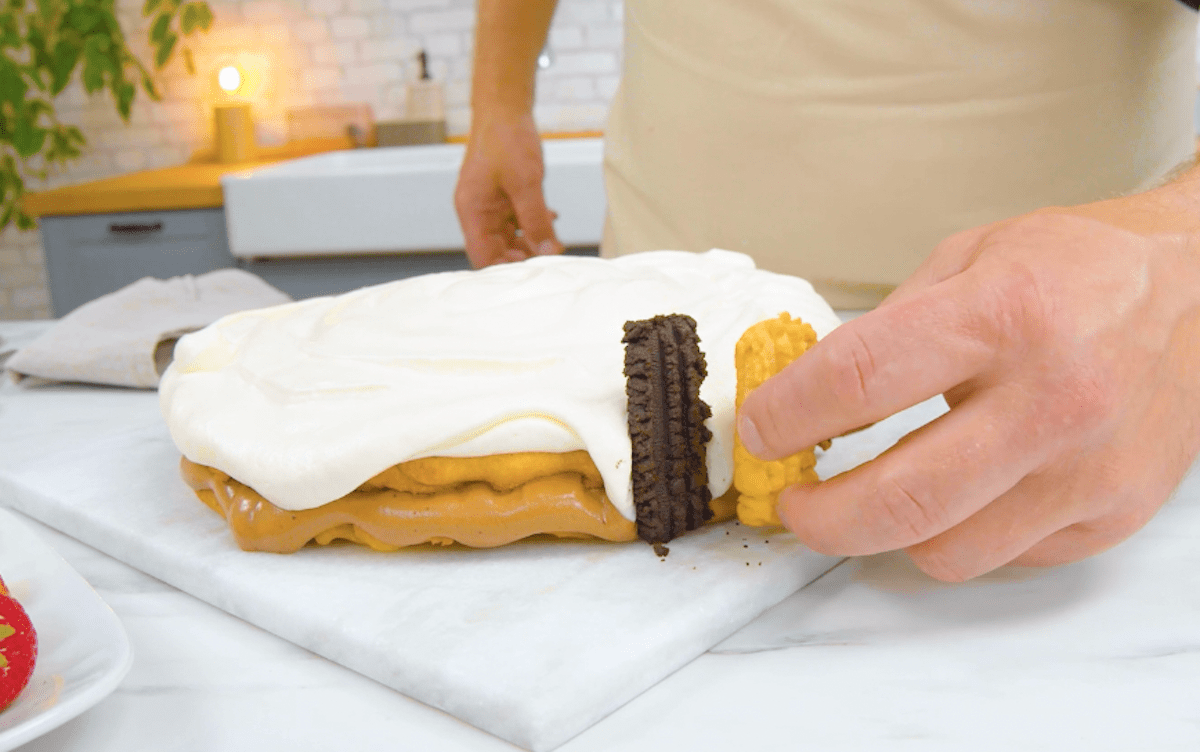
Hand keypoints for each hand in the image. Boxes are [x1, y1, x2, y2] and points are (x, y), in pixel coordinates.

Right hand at [454, 112, 562, 266]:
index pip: (483, 257)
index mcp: (472, 212)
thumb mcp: (526, 183)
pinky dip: (533, 226)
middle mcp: (477, 213)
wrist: (505, 109)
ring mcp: (489, 206)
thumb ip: (536, 220)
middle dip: (524, 258)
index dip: (506, 270)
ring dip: (532, 243)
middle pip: (497, 251)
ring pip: (510, 238)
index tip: (534, 273)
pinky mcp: (502, 198)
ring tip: (556, 244)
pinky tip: (552, 222)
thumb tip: (548, 252)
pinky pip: (516, 222)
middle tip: (553, 259)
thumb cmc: (507, 140)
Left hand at [737, 188, 1199, 580]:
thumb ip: (886, 325)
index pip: (861, 380)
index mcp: (1003, 314)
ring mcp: (1091, 468)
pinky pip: (1004, 554)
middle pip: (899, 498)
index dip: (788, 415)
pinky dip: (962, 532)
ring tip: (877, 495)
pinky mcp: (1116, 512)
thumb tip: (804, 393)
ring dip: (889, 533)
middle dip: (819, 516)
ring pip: (947, 551)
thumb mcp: (970, 256)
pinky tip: (962, 490)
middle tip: (794, 503)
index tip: (760, 430)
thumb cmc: (1078, 266)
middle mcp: (1053, 398)